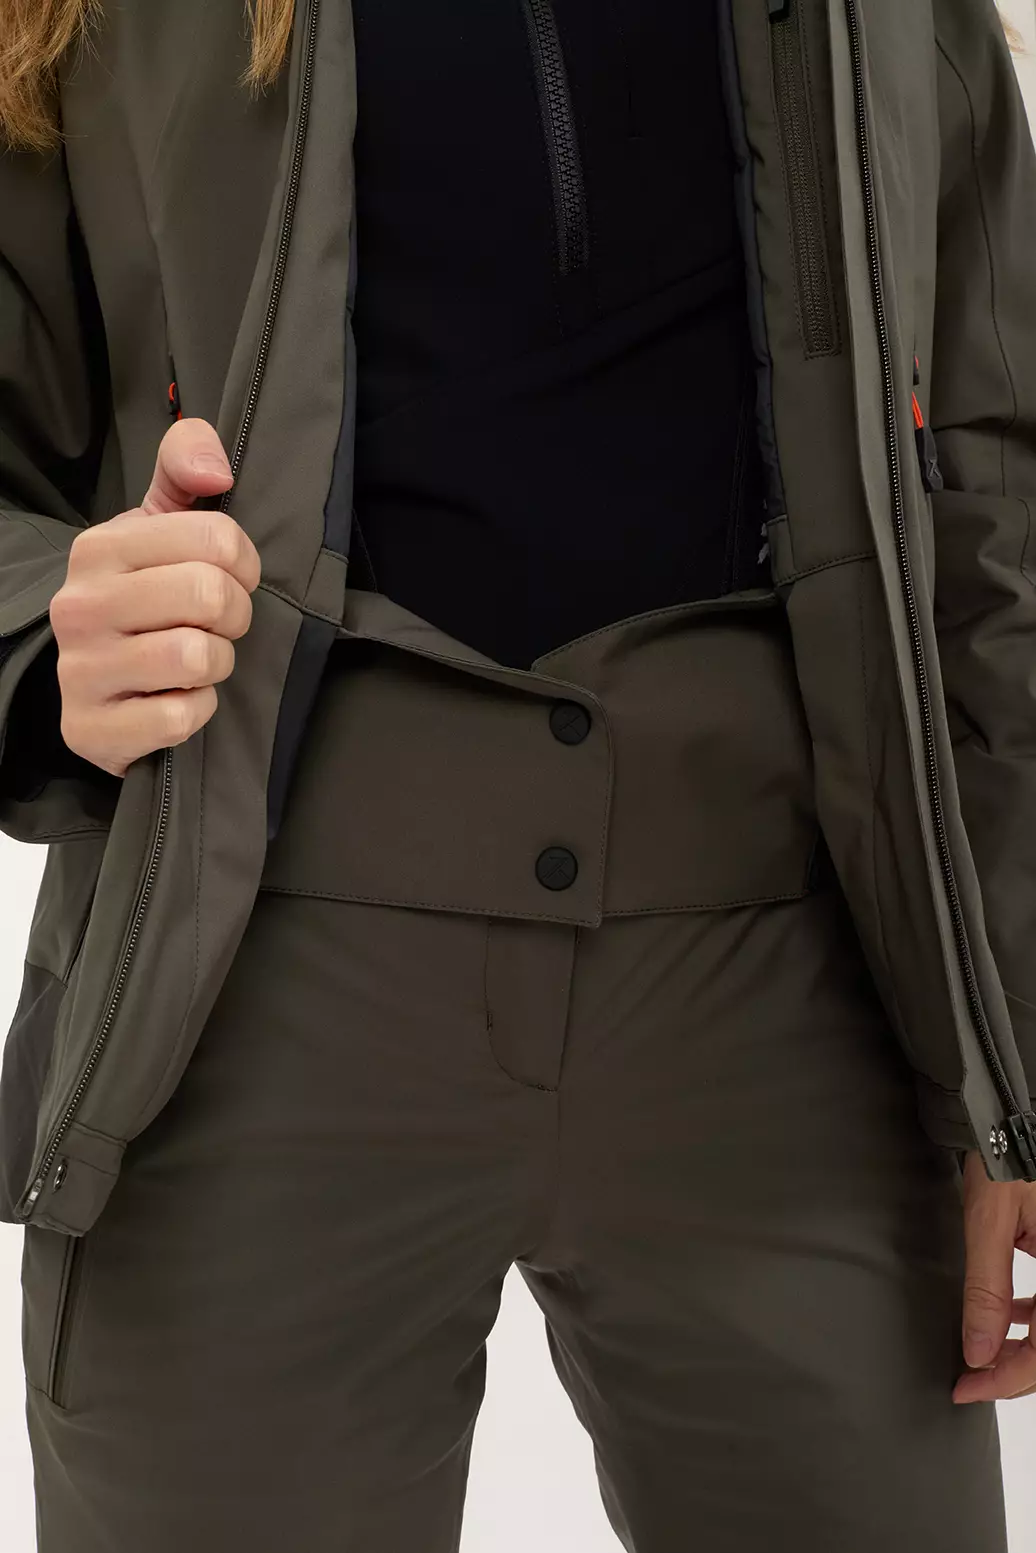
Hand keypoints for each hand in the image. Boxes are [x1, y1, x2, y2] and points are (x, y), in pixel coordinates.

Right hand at [51, 419, 260, 777]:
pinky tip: (177, 699)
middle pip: (210, 595)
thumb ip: (184, 469)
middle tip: (220, 625)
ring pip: (198, 657)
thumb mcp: (157, 526)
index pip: (216, 538)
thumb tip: (214, 468)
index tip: (232, 578)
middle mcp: (78, 606)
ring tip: (198, 661)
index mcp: (99, 548)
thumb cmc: (142, 598)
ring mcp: (80, 671)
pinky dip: (197, 711)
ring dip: (218, 664)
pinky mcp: (91, 729)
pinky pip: (180, 715)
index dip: (244, 564)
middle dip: (235, 615)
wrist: (99, 690)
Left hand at [953, 1148, 1035, 1402]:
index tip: (967, 1388)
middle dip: (1017, 1370)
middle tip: (970, 1381)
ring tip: (982, 1354)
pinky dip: (1034, 1318)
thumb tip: (976, 1351)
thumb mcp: (990, 1220)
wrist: (1011, 1116)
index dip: (1010, 1378)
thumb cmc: (1006, 1154)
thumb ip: (986, 1289)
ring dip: (1026, 1348)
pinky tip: (1006, 1317)